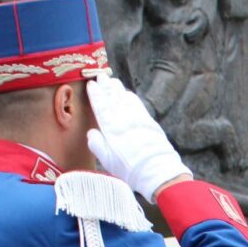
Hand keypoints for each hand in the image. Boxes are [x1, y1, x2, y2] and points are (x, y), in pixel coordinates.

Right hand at [86, 77, 190, 199]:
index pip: (100, 105)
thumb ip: (96, 144)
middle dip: (106, 85)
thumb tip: (92, 133)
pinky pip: (137, 104)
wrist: (156, 170)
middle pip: (113, 97)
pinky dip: (131, 96)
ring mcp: (137, 118)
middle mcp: (123, 118)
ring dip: (118, 88)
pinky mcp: (149, 121)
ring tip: (113, 81)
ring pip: (125, 97)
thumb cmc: (129, 168)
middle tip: (101, 76)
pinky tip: (128, 94)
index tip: (91, 84)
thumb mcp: (106, 160)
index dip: (95, 93)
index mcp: (110, 127)